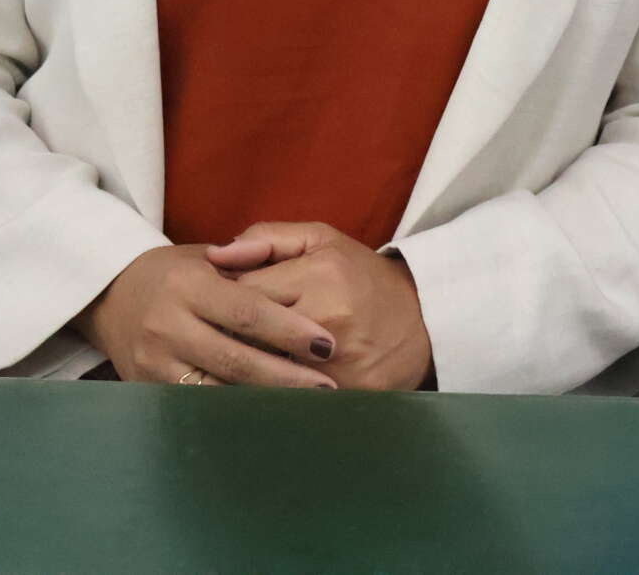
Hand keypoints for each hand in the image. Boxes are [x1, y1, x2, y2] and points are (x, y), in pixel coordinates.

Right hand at [75, 244, 338, 387]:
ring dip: (264, 402)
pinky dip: (233, 412)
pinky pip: (197, 405)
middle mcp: (169, 326)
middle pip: (237, 359)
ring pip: (218, 391)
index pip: (247, 312)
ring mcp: (154, 362)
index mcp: (189, 286)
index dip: (289, 330)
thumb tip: (304, 290)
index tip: (326, 343)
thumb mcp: (207, 257)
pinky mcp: (147, 388)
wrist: (110, 293)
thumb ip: (251, 268)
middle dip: (286, 377)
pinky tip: (264, 416)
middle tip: (328, 387)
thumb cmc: (174, 272)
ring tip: (305, 408)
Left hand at [208, 222, 433, 391]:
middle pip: (249, 337)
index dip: (223, 301)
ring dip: (244, 371)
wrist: (423, 320)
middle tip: (216, 338)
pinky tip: (260, 387)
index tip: (217, 306)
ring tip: (230, 364)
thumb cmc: (362, 277)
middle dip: (227, 338)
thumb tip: (215, 255)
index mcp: (320, 275)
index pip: (244, 294)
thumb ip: (267, 238)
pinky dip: (270, 394)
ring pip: (265, 373)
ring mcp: (336, 362)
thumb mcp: (322, 241)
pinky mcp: (345, 394)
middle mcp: (327, 319)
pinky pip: (289, 399)